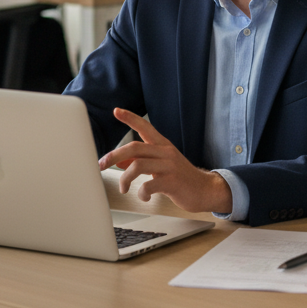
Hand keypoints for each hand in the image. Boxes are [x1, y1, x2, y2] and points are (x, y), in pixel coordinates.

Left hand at [98, 109, 232, 214]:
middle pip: (134, 147)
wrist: (205, 190)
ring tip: (124, 188)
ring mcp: (169, 166)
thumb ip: (141, 161)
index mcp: (162, 145)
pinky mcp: (171, 182)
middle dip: (114, 155)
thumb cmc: (180, 177)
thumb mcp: (160, 166)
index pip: (144, 126)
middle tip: (102, 165)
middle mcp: (165, 152)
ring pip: (138, 166)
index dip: (130, 118)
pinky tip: (144, 196)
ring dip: (125, 178)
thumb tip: (119, 162)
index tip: (116, 111)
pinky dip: (141, 193)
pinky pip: (148, 185)